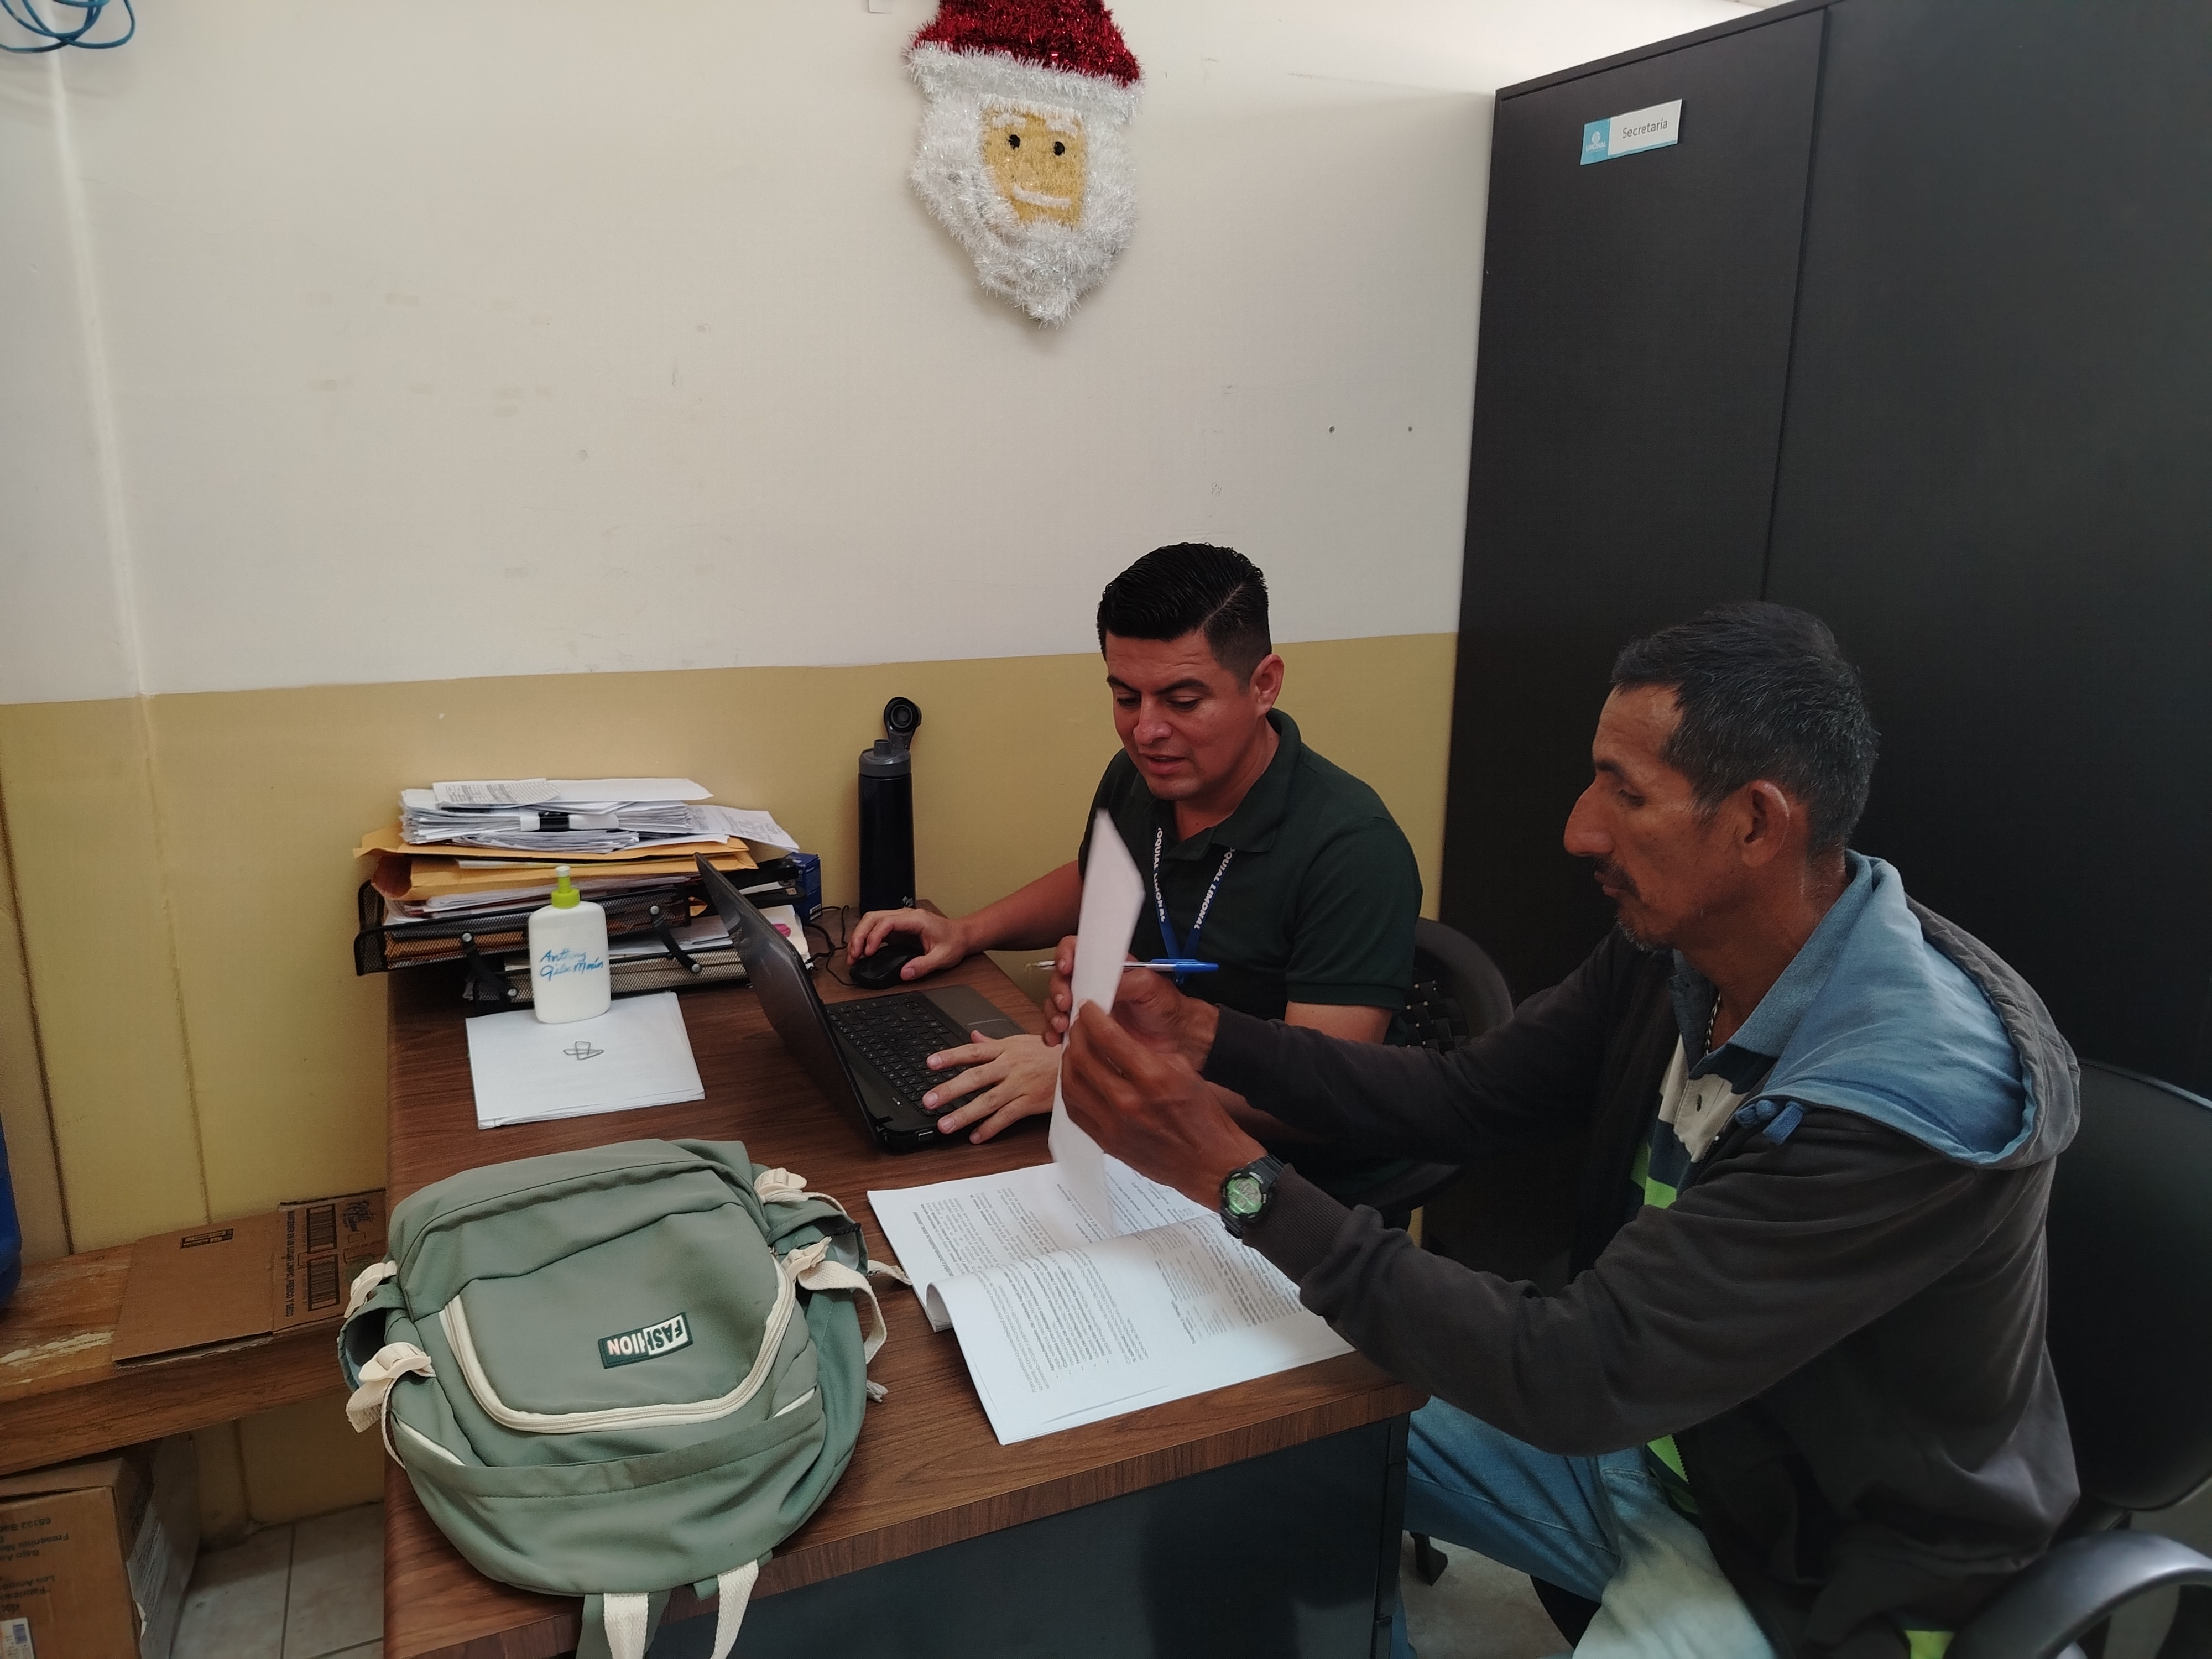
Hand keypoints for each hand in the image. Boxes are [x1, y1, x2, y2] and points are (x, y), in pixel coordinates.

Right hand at [847, 907, 966, 980]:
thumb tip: (904, 973)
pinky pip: (876, 928)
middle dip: (860, 935)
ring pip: (872, 920)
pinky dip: (866, 938)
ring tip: (853, 955)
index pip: (887, 921)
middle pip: (873, 917)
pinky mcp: (897, 928)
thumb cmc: (953, 942)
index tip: (868, 952)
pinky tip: (862, 952)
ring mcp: (900, 920)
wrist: (961, 935)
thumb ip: (923, 965)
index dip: (874, 936)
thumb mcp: (942, 957)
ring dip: (859, 936)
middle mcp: (905, 916)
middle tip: (854, 955)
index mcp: (916, 919)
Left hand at [922, 1032, 1059, 1143]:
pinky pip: (1007, 1117)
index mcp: (1006, 1049)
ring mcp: (1021, 1085)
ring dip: (965, 1114)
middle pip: (975, 1078)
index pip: (973, 1052)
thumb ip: (995, 1043)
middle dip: (950, 1090)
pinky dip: (991, 1127)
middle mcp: (1010, 1066)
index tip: (930, 1063)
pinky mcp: (1031, 1102)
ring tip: (945, 1125)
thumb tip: (974, 1037)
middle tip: (929, 1100)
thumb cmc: (1051, 1053)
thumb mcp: (1022, 1041)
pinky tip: (976, 1136)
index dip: (951, 1056)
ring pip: (988, 1101)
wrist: (1080, 1064)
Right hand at [1046, 954, 1218, 1068]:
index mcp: (1108, 967)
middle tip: (1066, 1004)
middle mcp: (1093, 985)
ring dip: (1052, 1013)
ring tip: (1062, 1026)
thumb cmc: (1168, 1009)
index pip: (1077, 950)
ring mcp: (1087, 1009)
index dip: (1066, 955)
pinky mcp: (1085, 1033)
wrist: (1178, 1042)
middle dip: (1057, 990)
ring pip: (1055, 1004)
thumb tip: (1099, 984)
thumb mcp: (1150, 986)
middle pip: (1060, 978)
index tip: (1067, 968)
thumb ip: (1124, 981)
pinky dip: (1052, 1034)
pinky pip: (1060, 1031)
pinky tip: (1056, 1041)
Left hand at [1062, 1004, 1263, 1209]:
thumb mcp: (1184, 1070)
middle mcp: (1128, 1101)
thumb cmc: (1203, 1116)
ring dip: (1069, 1060)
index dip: (1091, 1016)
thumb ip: (1148, 1052)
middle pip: (1083, 1057)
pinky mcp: (1107, 1142)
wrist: (1210, 1163)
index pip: (1107, 1037)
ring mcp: (1114, 1125)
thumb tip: (1116, 1035)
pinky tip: (1077, 1077)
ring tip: (1075, 1048)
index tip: (1088, 1008)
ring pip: (1072, 1083)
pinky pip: (1075, 1110)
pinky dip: (1071, 1088)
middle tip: (1079, 1025)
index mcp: (1153, 1077)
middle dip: (1077, 1034)